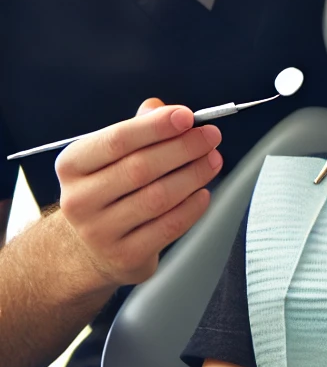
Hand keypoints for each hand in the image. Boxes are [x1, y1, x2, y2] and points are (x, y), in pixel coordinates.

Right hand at [55, 98, 222, 286]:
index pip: (117, 140)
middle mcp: (79, 200)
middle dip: (184, 148)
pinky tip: (204, 192)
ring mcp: (99, 233)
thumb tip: (162, 109)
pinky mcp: (125, 257)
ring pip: (158, 197)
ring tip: (214, 160)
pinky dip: (192, 206)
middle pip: (141, 168)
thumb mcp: (112, 155)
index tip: (187, 116)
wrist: (87, 248)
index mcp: (73, 165)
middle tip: (211, 136)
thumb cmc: (109, 189)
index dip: (156, 126)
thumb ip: (138, 128)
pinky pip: (169, 227)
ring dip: (194, 174)